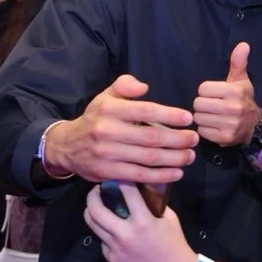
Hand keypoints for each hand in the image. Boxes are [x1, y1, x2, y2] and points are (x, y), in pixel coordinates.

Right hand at [43, 74, 198, 183]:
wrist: (66, 146)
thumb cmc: (95, 119)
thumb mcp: (105, 96)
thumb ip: (125, 86)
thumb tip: (144, 87)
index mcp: (110, 109)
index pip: (146, 111)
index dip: (170, 115)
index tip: (188, 118)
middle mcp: (108, 131)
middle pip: (152, 137)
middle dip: (178, 139)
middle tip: (195, 139)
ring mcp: (108, 153)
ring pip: (149, 158)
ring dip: (175, 158)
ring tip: (190, 155)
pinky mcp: (108, 172)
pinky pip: (140, 175)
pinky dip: (161, 176)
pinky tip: (176, 172)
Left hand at [84, 183, 196, 261]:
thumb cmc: (175, 243)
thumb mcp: (169, 218)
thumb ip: (153, 204)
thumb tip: (141, 190)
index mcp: (143, 221)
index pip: (126, 191)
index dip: (121, 179)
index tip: (118, 176)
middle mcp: (125, 234)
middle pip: (96, 210)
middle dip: (93, 196)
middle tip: (96, 190)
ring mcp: (116, 248)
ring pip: (93, 225)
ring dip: (92, 212)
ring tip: (96, 207)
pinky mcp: (113, 260)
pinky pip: (103, 242)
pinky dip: (105, 233)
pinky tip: (112, 230)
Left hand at [193, 43, 259, 146]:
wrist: (254, 125)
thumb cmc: (243, 98)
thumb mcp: (240, 79)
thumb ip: (238, 62)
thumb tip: (243, 45)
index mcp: (235, 91)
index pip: (203, 89)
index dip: (207, 91)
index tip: (215, 94)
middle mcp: (233, 108)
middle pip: (198, 104)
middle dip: (203, 105)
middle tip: (213, 106)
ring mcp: (229, 124)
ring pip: (199, 118)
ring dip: (203, 117)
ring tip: (214, 116)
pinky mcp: (225, 138)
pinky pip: (202, 132)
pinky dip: (206, 130)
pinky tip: (215, 126)